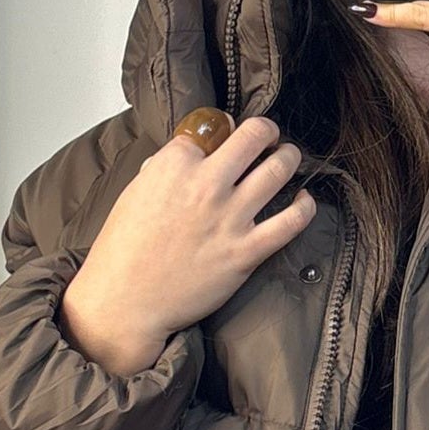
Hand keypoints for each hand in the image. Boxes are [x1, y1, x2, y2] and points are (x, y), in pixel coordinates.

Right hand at [58, 116, 316, 375]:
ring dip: (290, 158)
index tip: (227, 137)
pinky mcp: (246, 251)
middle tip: (270, 137)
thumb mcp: (135, 192)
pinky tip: (303, 200)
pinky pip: (292, 220)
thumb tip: (190, 152)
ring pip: (280, 169)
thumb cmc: (123, 249)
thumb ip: (164, 168)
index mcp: (173, 165)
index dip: (222, 130)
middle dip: (268, 130)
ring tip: (288, 159)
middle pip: (255, 135)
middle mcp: (205, 184)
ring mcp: (229, 217)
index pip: (211, 127)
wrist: (126, 301)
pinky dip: (305, 206)